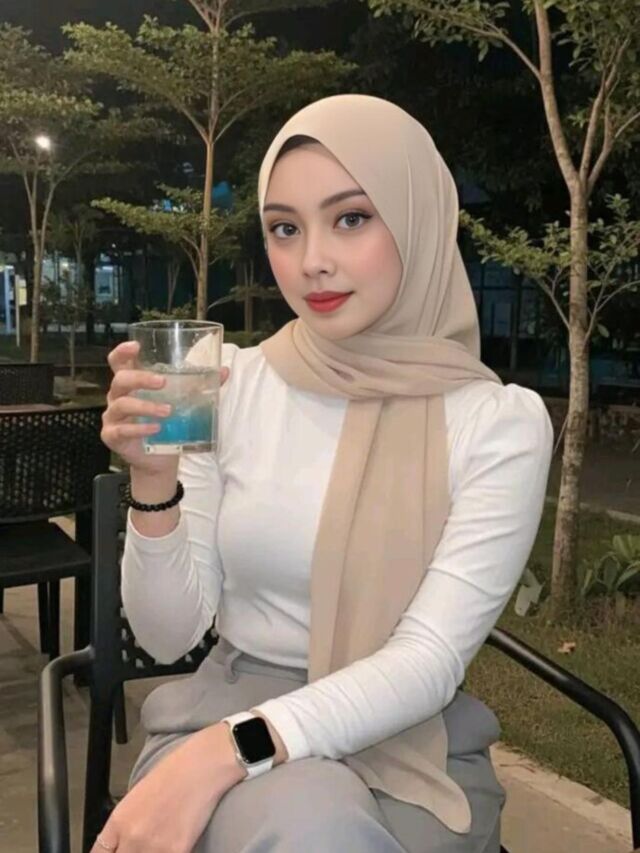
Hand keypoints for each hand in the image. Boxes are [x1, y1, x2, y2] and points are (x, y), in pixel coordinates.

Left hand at [92, 724, 243, 852]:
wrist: (201, 767)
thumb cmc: (173, 773)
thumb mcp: (137, 796)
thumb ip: (126, 825)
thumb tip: (122, 843)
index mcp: (119, 821)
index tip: (117, 852)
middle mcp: (132, 837)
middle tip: (141, 846)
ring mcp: (154, 847)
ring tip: (160, 841)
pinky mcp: (177, 851)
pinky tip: (175, 844)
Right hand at [101, 341, 229, 476]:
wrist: (160, 460)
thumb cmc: (168, 425)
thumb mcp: (183, 403)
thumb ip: (200, 386)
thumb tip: (223, 371)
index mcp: (131, 384)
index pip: (119, 362)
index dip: (123, 352)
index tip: (136, 346)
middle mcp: (118, 397)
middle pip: (121, 380)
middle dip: (140, 378)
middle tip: (162, 381)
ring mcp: (113, 417)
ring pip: (123, 405)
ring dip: (146, 406)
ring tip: (168, 411)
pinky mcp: (113, 436)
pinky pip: (122, 430)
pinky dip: (140, 428)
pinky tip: (156, 429)